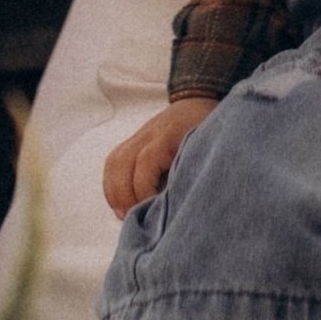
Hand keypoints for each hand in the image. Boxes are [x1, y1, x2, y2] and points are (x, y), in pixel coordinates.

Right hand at [104, 98, 211, 213]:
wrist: (200, 101)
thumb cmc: (208, 132)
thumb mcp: (206, 151)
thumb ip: (189, 174)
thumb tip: (174, 205)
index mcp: (170, 134)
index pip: (146, 160)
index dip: (144, 188)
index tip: (149, 208)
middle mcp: (149, 133)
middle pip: (122, 161)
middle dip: (123, 194)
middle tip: (131, 218)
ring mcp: (138, 136)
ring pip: (114, 161)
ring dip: (114, 191)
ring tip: (122, 214)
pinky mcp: (132, 142)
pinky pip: (114, 161)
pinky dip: (112, 184)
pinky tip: (120, 202)